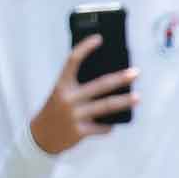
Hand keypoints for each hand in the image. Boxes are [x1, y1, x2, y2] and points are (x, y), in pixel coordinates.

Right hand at [28, 35, 137, 154]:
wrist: (40, 138)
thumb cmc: (56, 111)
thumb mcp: (61, 95)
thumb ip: (77, 86)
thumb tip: (109, 78)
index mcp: (61, 85)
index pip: (72, 61)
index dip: (85, 48)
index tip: (99, 38)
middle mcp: (67, 98)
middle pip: (100, 85)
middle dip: (120, 78)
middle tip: (136, 72)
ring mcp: (73, 115)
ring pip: (106, 106)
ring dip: (124, 101)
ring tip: (138, 97)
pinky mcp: (79, 132)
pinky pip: (102, 127)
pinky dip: (108, 125)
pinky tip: (113, 124)